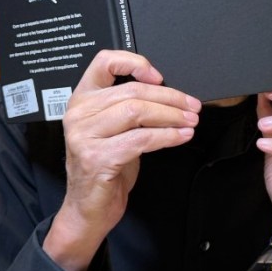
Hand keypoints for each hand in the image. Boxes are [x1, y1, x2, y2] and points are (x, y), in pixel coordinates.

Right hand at [45, 50, 200, 270]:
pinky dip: (168, 136)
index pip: (104, 63)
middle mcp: (79, 114)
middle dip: (170, 97)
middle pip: (132, 91)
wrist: (88, 208)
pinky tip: (181, 137)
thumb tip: (170, 93)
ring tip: (190, 121)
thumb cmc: (106, 165)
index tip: (159, 75)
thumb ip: (130, 106)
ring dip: (171, 116)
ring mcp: (84, 136)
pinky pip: (142, 139)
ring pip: (138, 112)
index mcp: (82, 99)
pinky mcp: (97, 157)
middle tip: (192, 106)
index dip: (134, 62)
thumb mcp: (114, 129)